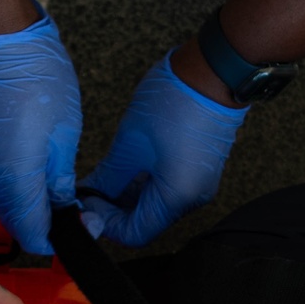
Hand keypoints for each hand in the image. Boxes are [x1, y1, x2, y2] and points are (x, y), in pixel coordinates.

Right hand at [0, 5, 81, 255]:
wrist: (0, 42)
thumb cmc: (35, 76)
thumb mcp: (65, 135)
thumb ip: (61, 181)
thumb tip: (66, 208)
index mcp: (16, 178)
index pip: (33, 232)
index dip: (57, 239)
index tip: (80, 228)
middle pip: (17, 223)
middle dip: (45, 227)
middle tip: (75, 213)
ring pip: (7, 206)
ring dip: (31, 210)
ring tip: (60, 195)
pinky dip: (19, 191)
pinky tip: (39, 178)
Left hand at [80, 50, 247, 248]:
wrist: (215, 69)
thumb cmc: (178, 99)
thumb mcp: (130, 143)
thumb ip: (107, 177)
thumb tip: (90, 195)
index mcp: (177, 197)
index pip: (134, 234)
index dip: (106, 222)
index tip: (88, 203)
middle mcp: (193, 198)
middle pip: (145, 221)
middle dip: (114, 209)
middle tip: (91, 190)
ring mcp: (198, 184)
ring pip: (154, 205)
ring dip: (127, 195)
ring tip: (106, 174)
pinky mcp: (199, 170)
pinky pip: (166, 188)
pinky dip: (144, 183)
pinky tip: (127, 166)